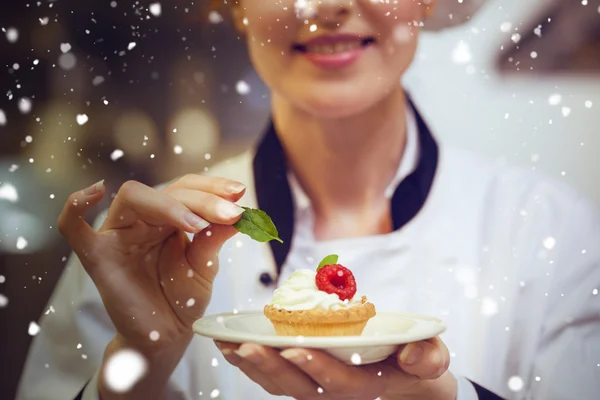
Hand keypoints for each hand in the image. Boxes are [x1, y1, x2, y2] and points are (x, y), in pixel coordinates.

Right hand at [57, 175, 245, 396]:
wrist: (166, 336)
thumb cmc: (182, 299)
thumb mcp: (204, 266)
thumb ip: (214, 239)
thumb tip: (238, 212)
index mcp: (167, 218)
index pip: (185, 188)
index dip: (211, 187)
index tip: (239, 194)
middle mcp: (141, 221)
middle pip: (165, 191)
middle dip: (200, 199)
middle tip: (230, 213)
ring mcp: (118, 236)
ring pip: (132, 198)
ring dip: (169, 204)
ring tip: (198, 224)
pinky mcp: (97, 258)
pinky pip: (73, 227)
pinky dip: (75, 206)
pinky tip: (95, 192)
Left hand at [216, 337, 455, 399]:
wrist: (407, 383)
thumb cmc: (416, 365)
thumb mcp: (433, 360)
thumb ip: (429, 357)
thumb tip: (414, 356)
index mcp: (366, 386)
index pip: (339, 382)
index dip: (316, 368)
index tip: (294, 350)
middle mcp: (336, 394)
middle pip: (299, 387)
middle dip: (271, 368)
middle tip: (245, 347)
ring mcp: (317, 391)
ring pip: (281, 386)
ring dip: (254, 367)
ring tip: (228, 346)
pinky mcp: (304, 383)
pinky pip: (275, 379)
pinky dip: (253, 365)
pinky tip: (230, 348)